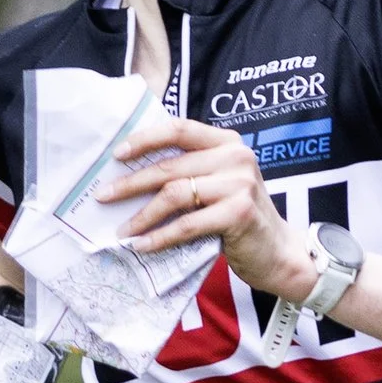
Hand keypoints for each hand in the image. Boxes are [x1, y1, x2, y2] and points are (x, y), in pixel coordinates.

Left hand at [106, 113, 322, 298]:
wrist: (278, 253)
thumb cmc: (239, 218)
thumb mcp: (219, 184)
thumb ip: (191, 171)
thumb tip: (132, 173)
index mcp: (228, 143)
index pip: (179, 130)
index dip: (145, 139)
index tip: (117, 154)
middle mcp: (236, 157)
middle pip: (171, 166)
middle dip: (131, 183)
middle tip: (104, 196)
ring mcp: (240, 184)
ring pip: (175, 194)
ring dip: (142, 215)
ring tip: (122, 229)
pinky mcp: (239, 213)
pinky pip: (188, 224)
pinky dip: (161, 236)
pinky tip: (143, 245)